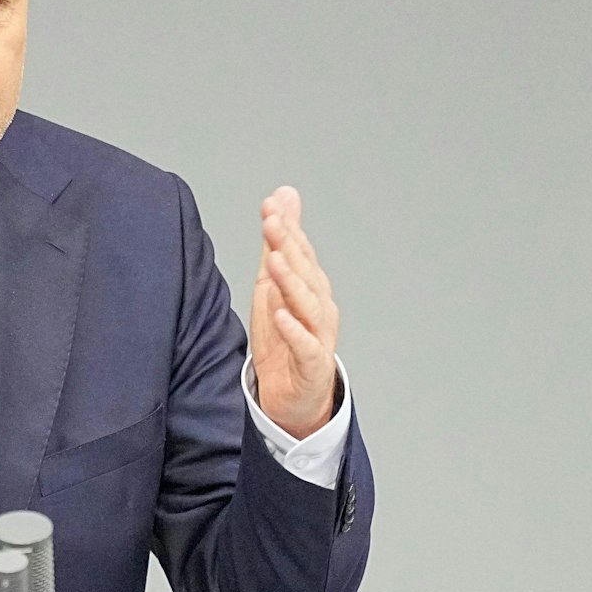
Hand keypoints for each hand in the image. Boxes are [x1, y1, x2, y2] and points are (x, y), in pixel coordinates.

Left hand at [249, 185, 339, 437]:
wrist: (294, 396)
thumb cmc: (284, 336)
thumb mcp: (274, 283)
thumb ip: (279, 241)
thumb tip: (283, 194)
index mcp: (311, 286)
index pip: (299, 252)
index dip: (286, 228)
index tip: (271, 205)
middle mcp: (320, 306)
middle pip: (305, 273)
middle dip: (289, 246)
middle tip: (272, 222)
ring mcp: (318, 335)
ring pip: (308, 305)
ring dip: (292, 282)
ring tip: (275, 260)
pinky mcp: (312, 364)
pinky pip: (305, 345)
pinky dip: (294, 330)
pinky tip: (280, 314)